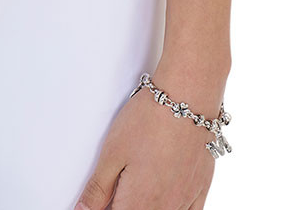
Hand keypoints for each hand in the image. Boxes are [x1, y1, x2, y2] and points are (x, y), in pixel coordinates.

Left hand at [72, 88, 217, 209]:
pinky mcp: (200, 190)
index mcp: (138, 203)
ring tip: (136, 188)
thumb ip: (97, 189)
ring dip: (146, 206)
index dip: (104, 209)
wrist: (187, 98)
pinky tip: (165, 200)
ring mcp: (184, 201)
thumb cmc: (149, 120)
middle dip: (123, 204)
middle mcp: (164, 208)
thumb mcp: (112, 152)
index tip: (100, 201)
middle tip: (117, 188)